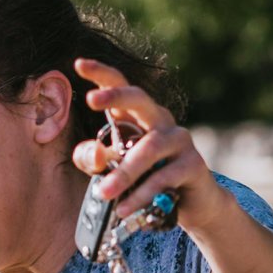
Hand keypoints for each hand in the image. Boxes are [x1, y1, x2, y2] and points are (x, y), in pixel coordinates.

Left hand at [70, 58, 214, 229]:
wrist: (191, 206)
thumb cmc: (147, 181)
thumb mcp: (114, 170)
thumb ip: (94, 159)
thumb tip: (94, 154)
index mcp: (140, 117)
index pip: (122, 87)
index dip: (102, 74)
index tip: (78, 64)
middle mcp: (161, 121)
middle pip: (140, 99)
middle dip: (115, 96)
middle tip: (91, 100)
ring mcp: (180, 140)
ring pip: (149, 148)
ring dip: (125, 172)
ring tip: (104, 192)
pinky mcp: (193, 165)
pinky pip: (164, 176)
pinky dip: (142, 194)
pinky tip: (124, 209)